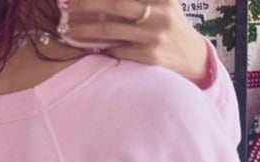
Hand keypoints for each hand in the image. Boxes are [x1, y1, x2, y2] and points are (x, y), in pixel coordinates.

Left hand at [63, 0, 210, 85]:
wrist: (193, 58)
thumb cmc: (172, 26)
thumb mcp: (164, 3)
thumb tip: (107, 1)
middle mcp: (158, 14)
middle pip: (116, 5)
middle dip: (87, 4)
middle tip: (66, 4)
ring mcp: (153, 37)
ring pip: (112, 31)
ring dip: (86, 30)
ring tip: (68, 29)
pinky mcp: (149, 58)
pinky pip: (118, 51)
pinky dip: (101, 48)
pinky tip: (87, 46)